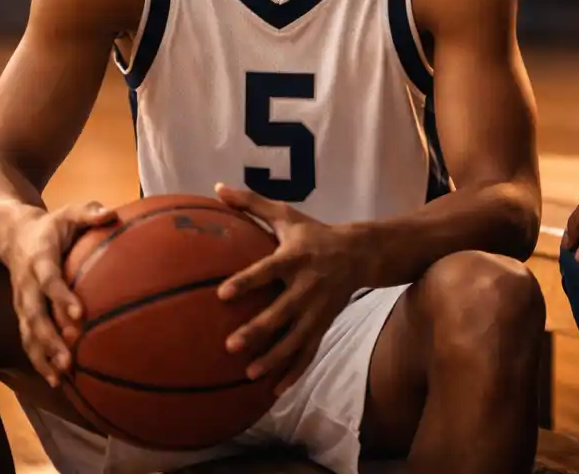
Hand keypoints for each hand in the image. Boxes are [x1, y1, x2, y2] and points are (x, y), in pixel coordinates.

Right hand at [3, 201, 118, 386]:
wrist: (13, 234)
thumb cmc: (53, 224)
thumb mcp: (69, 212)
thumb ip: (89, 212)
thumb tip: (112, 213)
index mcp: (39, 259)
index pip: (49, 280)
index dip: (61, 297)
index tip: (79, 315)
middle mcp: (26, 284)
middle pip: (33, 315)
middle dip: (48, 338)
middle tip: (68, 358)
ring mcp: (21, 301)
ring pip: (28, 333)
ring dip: (42, 356)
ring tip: (61, 377)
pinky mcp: (23, 313)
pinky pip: (28, 340)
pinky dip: (39, 361)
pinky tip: (56, 381)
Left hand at [214, 183, 361, 393]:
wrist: (361, 252)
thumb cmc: (314, 233)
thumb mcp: (287, 215)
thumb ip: (252, 204)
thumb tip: (217, 188)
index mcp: (295, 257)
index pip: (268, 270)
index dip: (247, 281)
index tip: (222, 294)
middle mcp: (307, 285)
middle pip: (282, 311)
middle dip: (259, 329)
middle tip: (231, 345)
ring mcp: (318, 309)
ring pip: (296, 338)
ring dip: (274, 357)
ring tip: (250, 374)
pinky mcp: (324, 324)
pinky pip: (309, 351)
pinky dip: (295, 371)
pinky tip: (276, 390)